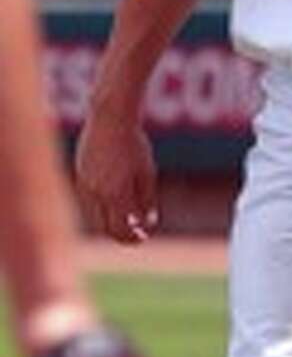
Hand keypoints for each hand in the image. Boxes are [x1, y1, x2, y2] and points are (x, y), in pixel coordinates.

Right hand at [75, 107, 159, 243]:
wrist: (110, 118)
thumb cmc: (134, 143)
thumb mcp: (147, 172)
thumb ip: (147, 200)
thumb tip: (148, 223)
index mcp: (116, 193)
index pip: (122, 229)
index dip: (133, 238)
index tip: (143, 237)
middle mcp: (97, 192)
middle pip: (105, 228)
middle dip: (121, 235)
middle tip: (135, 235)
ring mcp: (84, 185)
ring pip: (94, 217)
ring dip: (109, 223)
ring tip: (125, 221)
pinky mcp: (79, 176)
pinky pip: (87, 202)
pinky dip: (100, 209)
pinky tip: (114, 204)